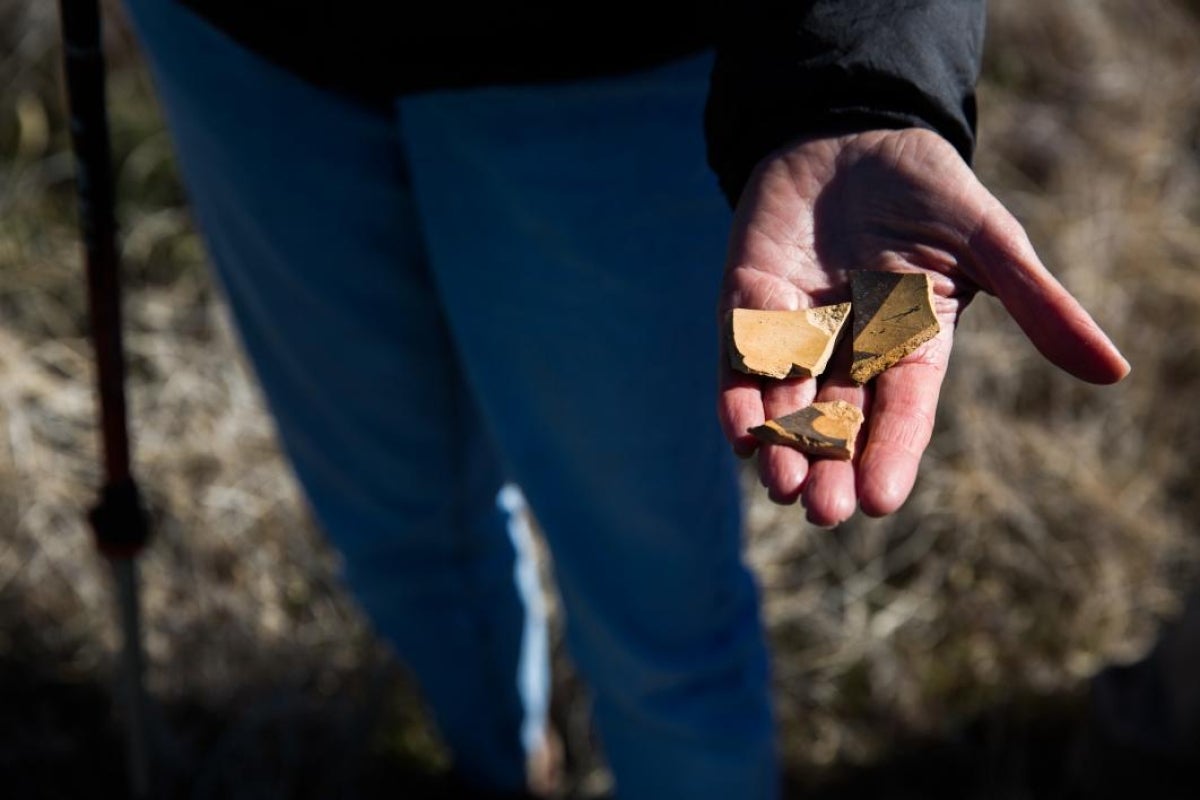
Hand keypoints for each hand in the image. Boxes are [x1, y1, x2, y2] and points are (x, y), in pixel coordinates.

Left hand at [718, 128, 1128, 526]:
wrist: (853, 129)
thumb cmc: (929, 187)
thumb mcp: (989, 242)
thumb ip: (1039, 304)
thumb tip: (1114, 371)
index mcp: (909, 346)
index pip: (901, 413)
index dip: (891, 455)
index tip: (880, 501)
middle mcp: (848, 350)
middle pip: (837, 422)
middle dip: (830, 466)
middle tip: (824, 510)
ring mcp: (796, 329)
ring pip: (785, 401)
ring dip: (782, 443)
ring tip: (782, 483)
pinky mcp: (750, 301)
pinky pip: (740, 356)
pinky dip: (738, 391)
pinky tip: (740, 430)